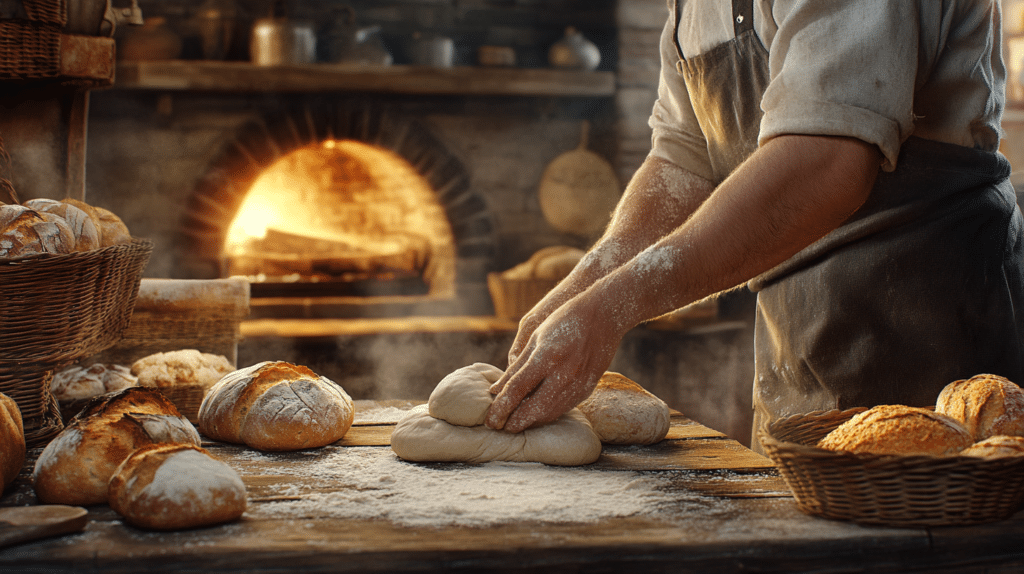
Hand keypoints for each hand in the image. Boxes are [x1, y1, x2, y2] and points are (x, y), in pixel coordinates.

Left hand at [485, 293, 622, 432]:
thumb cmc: (564, 320)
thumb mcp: (535, 337)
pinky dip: (548, 414)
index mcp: (546, 357)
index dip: (501, 408)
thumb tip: (496, 390)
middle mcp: (564, 373)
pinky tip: (537, 413)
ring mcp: (579, 383)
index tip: (490, 420)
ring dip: (531, 421)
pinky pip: (564, 408)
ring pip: (550, 413)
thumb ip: (516, 366)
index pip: (517, 390)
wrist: (604, 315)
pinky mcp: (588, 388)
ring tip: (516, 422)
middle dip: (515, 422)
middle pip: (533, 409)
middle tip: (500, 427)